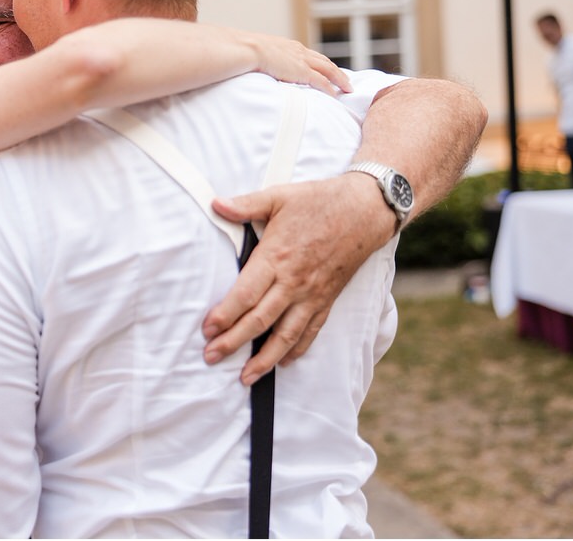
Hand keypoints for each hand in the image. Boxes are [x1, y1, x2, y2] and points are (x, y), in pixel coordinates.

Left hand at [201, 174, 394, 384]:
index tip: (207, 330)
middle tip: (211, 357)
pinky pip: (311, 330)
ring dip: (265, 358)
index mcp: (276, 257)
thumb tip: (215, 204)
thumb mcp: (279, 196)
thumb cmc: (319, 201)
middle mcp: (293, 282)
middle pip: (260, 320)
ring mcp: (312, 294)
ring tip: (245, 377)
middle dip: (234, 342)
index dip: (224, 315)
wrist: (365, 210)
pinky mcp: (327, 299)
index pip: (245, 295)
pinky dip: (297, 349)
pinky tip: (283, 362)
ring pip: (286, 334)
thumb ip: (245, 205)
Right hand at [243, 32, 351, 97]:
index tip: (327, 69)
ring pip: (329, 70)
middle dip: (336, 71)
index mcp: (289, 46)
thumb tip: (251, 64)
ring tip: (348, 88)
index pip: (310, 55)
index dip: (320, 63)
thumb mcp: (256, 52)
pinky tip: (335, 95)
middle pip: (324, 61)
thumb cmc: (245, 51)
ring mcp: (302, 61)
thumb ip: (260, 59)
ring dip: (340, 79)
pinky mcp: (302, 72)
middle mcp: (299, 51)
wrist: (247, 49)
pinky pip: (322, 81)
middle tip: (345, 80)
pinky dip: (330, 88)